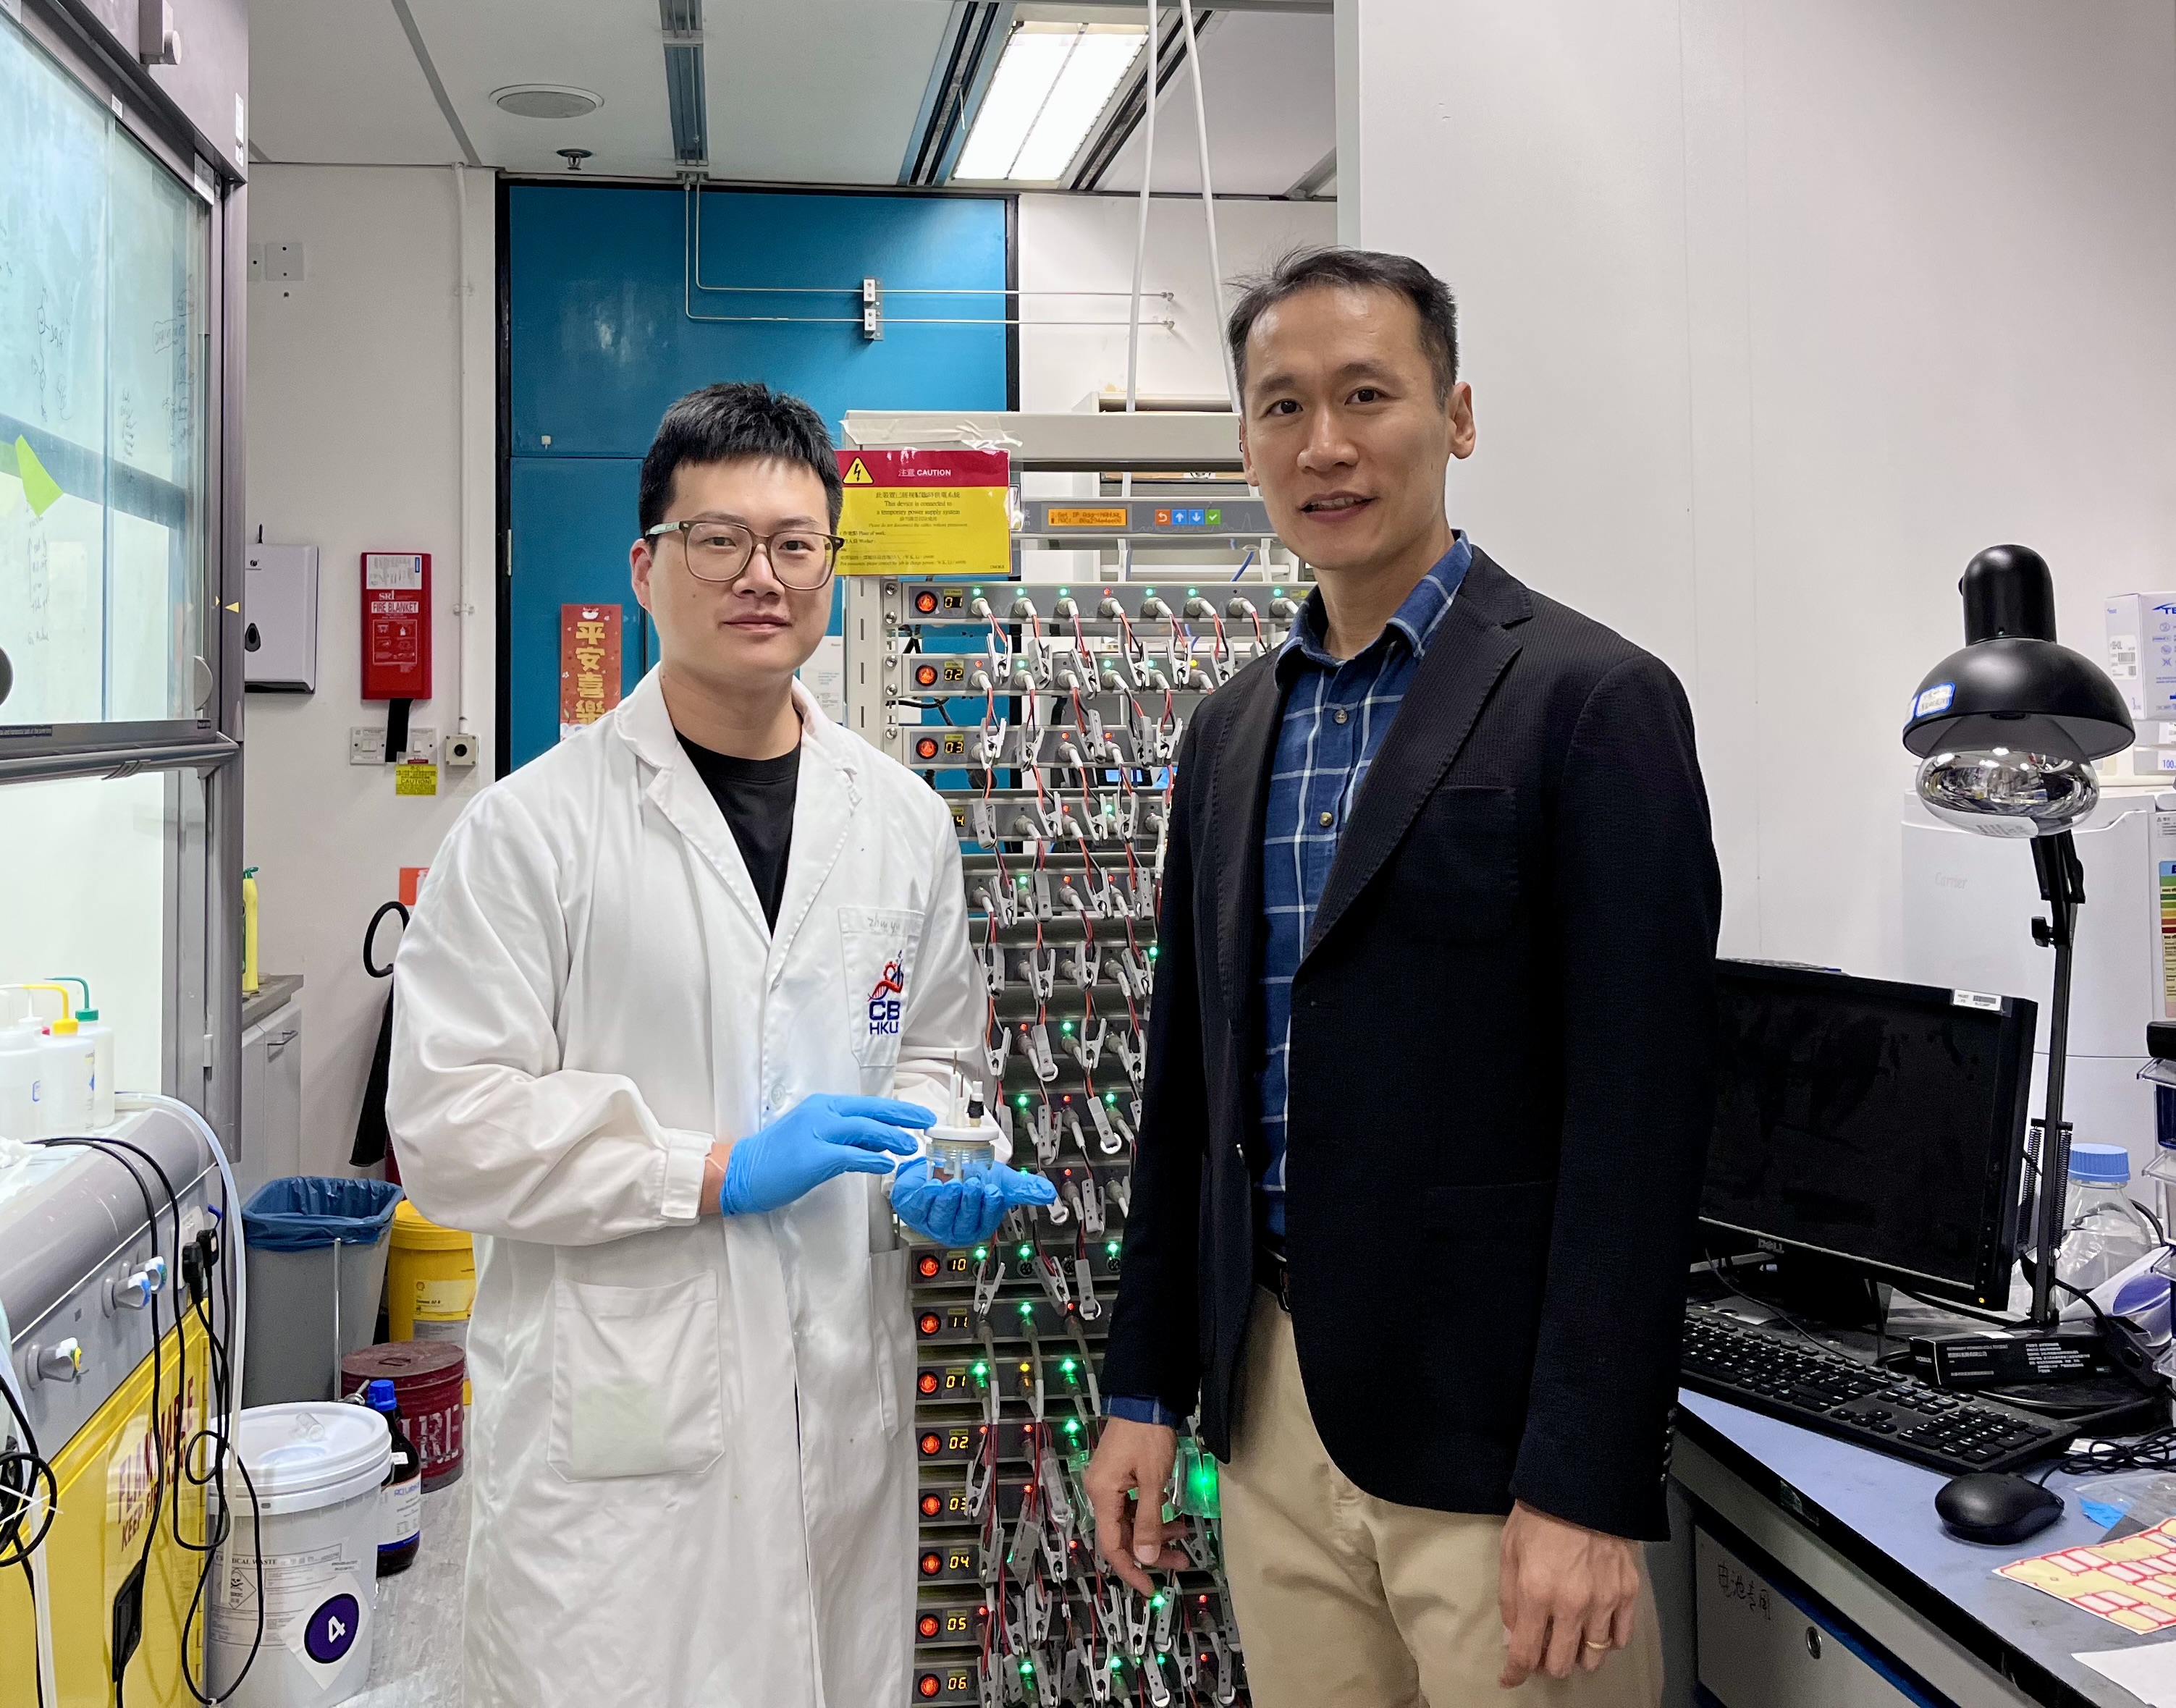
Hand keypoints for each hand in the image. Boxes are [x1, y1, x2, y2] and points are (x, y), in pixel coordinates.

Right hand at [715, 1094, 931, 1217]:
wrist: (742, 1171)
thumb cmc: (778, 1157)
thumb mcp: (815, 1138)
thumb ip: (848, 1138)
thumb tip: (883, 1143)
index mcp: (823, 1106)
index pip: (868, 1104)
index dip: (897, 1109)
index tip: (919, 1115)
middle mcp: (821, 1113)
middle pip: (872, 1110)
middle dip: (903, 1115)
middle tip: (928, 1122)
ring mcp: (816, 1133)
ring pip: (865, 1129)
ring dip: (893, 1137)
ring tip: (911, 1146)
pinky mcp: (813, 1157)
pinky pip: (851, 1155)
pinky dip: (872, 1159)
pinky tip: (887, 1164)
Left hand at [891, 1158, 1056, 1245]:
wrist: (940, 1165)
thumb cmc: (968, 1175)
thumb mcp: (1000, 1179)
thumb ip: (1024, 1188)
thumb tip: (1048, 1194)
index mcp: (979, 1224)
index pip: (986, 1222)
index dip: (990, 1207)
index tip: (994, 1190)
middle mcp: (957, 1227)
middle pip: (964, 1223)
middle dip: (970, 1203)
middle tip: (974, 1184)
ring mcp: (935, 1221)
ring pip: (943, 1217)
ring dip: (949, 1199)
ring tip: (954, 1184)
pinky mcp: (914, 1210)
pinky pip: (920, 1209)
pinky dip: (927, 1196)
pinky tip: (933, 1185)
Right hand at [1085, 1419, 1187, 1595]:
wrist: (1146, 1398)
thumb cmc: (1148, 1436)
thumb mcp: (1153, 1481)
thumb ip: (1150, 1522)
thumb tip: (1147, 1558)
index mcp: (1102, 1495)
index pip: (1112, 1546)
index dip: (1131, 1570)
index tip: (1150, 1588)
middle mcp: (1100, 1492)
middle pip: (1123, 1535)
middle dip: (1151, 1552)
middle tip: (1180, 1562)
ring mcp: (1109, 1483)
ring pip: (1130, 1521)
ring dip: (1155, 1533)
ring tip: (1183, 1537)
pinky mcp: (1119, 1475)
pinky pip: (1132, 1506)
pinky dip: (1152, 1515)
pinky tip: (1171, 1517)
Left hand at [1498, 1500, 1641, 1685]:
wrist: (1582, 1485)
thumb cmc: (1540, 1514)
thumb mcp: (1509, 1552)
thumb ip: (1509, 1599)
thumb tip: (1513, 1634)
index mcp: (1536, 1594)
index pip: (1525, 1653)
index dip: (1515, 1672)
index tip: (1510, 1677)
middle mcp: (1572, 1605)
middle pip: (1560, 1663)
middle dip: (1546, 1663)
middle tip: (1542, 1649)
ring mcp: (1604, 1601)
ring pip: (1593, 1658)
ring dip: (1578, 1655)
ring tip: (1570, 1639)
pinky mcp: (1627, 1593)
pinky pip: (1621, 1638)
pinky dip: (1607, 1641)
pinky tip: (1596, 1629)